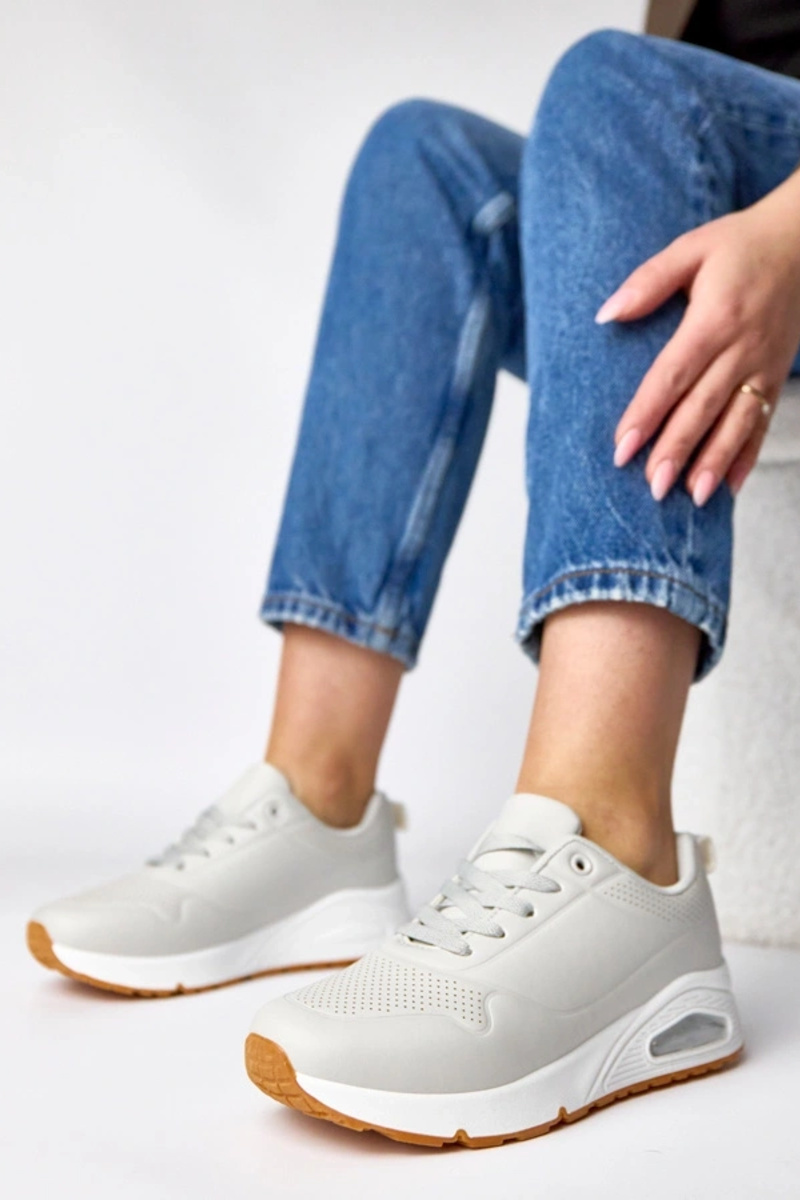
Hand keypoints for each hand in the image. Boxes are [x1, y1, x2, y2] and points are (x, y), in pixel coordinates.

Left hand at [596, 168, 799, 503]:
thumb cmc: (741, 244)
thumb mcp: (692, 248)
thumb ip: (649, 282)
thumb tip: (607, 314)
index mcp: (714, 319)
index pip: (673, 376)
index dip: (647, 414)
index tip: (623, 449)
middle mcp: (742, 348)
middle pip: (703, 408)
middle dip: (678, 450)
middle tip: (653, 488)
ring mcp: (764, 366)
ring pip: (737, 423)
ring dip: (715, 462)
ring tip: (693, 497)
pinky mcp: (777, 376)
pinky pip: (764, 423)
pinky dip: (747, 457)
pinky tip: (728, 487)